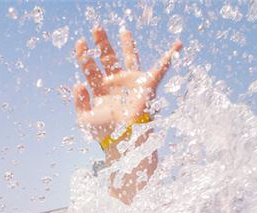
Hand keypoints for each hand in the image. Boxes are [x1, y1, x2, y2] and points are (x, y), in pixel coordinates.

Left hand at [73, 27, 180, 151]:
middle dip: (102, 45)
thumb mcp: (85, 119)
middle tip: (97, 28)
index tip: (81, 43)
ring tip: (123, 31)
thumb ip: (80, 101)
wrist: (123, 140)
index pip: (92, 70)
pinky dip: (169, 57)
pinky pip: (161, 68)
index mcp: (101, 92)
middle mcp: (116, 86)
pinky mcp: (146, 85)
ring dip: (126, 45)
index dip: (85, 57)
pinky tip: (177, 45)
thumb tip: (79, 83)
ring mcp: (131, 84)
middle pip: (108, 60)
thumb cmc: (105, 133)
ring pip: (129, 60)